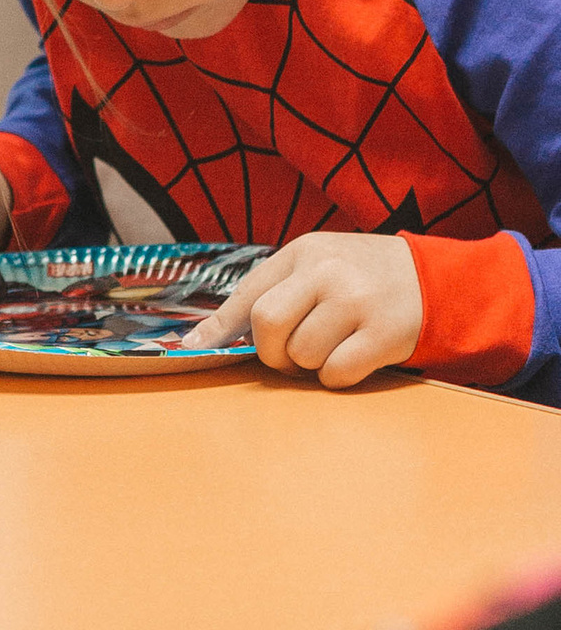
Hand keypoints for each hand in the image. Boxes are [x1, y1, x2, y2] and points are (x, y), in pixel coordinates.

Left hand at [182, 231, 422, 381]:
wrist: (438, 280)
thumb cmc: (364, 277)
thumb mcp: (317, 266)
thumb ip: (270, 294)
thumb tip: (205, 337)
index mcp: (305, 252)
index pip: (249, 293)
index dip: (218, 328)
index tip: (191, 349)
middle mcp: (328, 271)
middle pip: (268, 324)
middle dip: (272, 351)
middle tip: (291, 354)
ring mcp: (357, 301)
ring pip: (302, 354)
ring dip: (310, 364)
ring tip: (333, 346)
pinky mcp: (385, 333)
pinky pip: (336, 373)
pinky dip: (336, 376)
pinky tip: (354, 357)